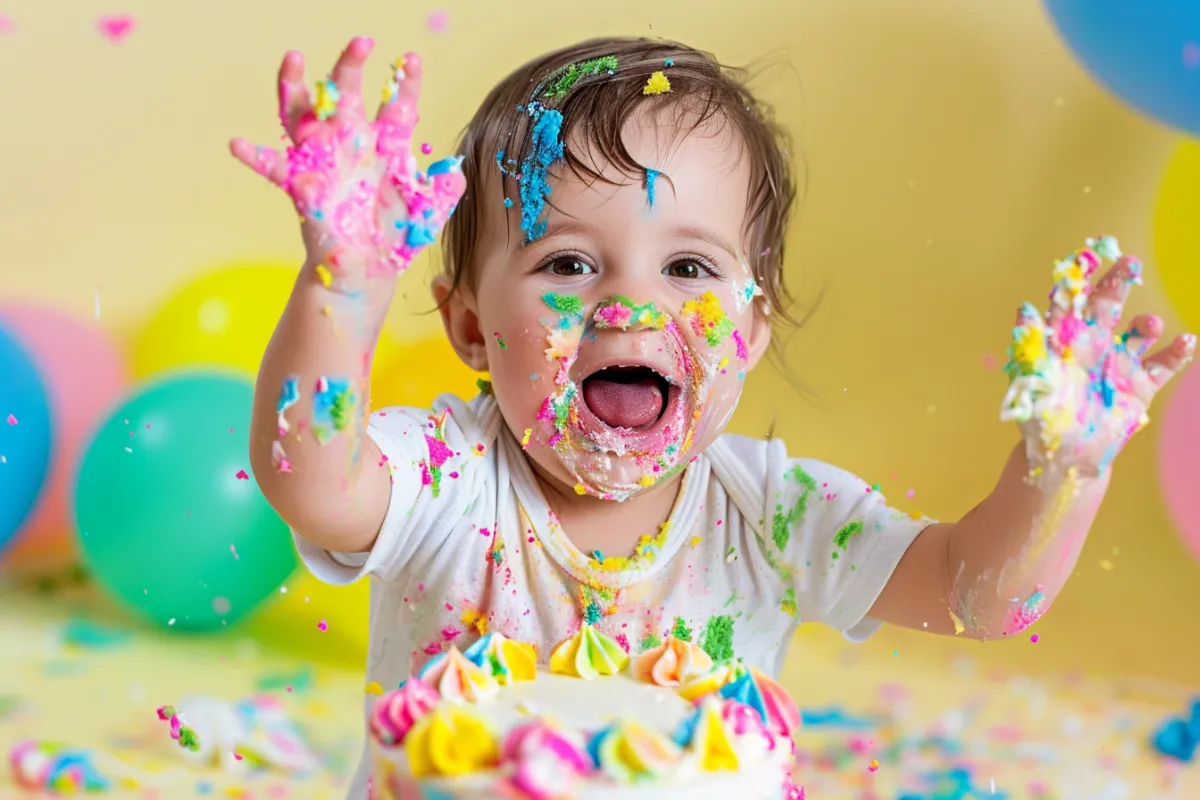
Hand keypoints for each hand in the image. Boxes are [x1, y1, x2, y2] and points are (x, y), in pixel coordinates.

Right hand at [229, 37, 464, 285]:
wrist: (368, 272)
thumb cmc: (396, 237)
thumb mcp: (427, 215)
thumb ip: (443, 192)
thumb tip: (455, 172)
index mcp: (386, 148)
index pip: (396, 106)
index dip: (404, 83)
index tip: (412, 59)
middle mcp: (353, 147)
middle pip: (348, 96)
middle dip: (351, 67)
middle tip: (362, 42)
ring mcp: (325, 164)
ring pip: (305, 116)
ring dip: (295, 87)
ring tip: (294, 59)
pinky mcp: (302, 188)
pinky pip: (274, 169)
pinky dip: (254, 157)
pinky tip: (238, 145)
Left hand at [1000, 236, 1195, 478]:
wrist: (1062, 452)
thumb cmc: (1039, 415)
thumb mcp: (1030, 379)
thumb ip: (1029, 345)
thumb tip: (1023, 308)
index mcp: (1061, 340)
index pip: (1069, 302)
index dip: (1077, 279)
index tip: (1085, 257)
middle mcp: (1092, 345)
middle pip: (1107, 306)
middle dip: (1118, 283)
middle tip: (1130, 262)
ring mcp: (1118, 364)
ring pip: (1138, 333)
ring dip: (1146, 324)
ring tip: (1147, 324)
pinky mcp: (1139, 386)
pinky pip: (1162, 365)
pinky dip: (1176, 353)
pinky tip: (1185, 342)